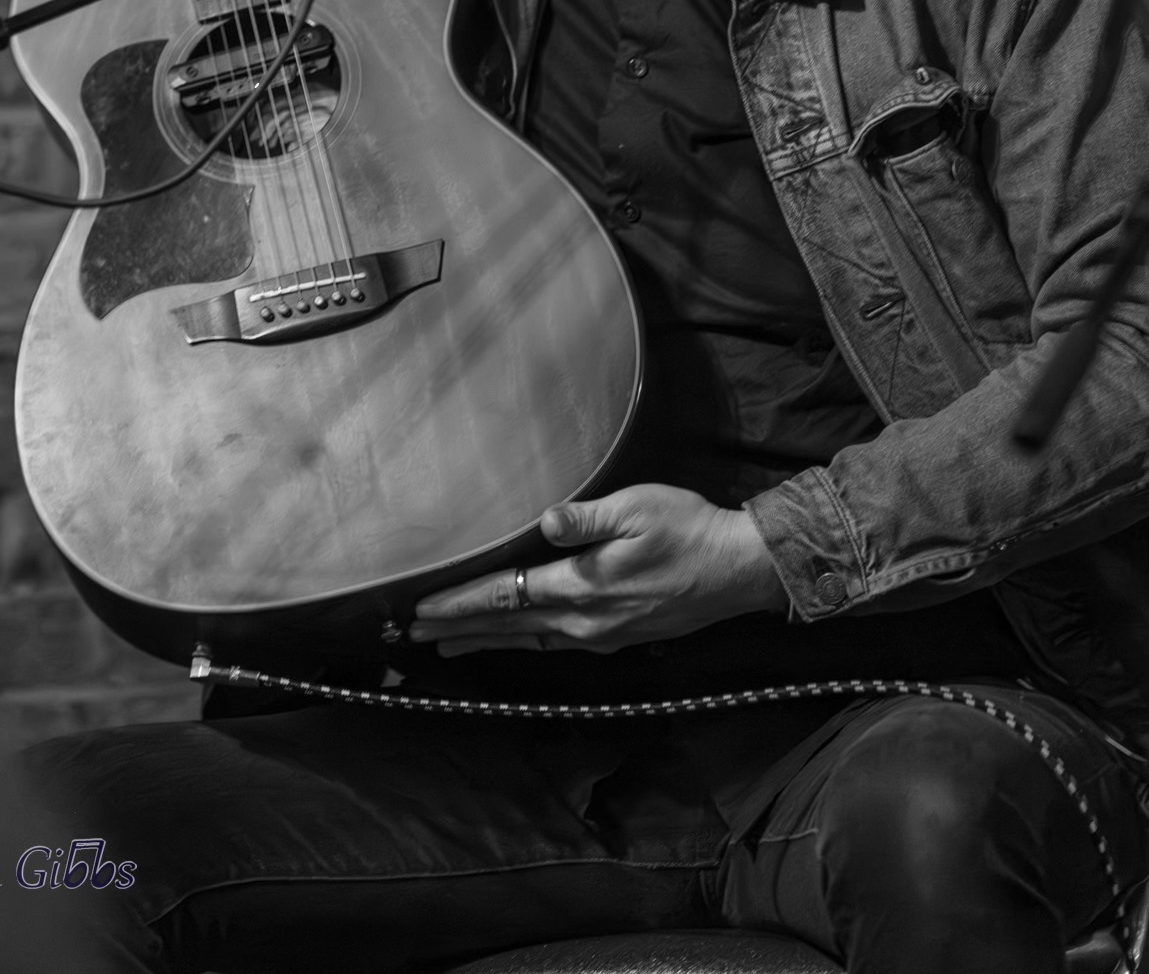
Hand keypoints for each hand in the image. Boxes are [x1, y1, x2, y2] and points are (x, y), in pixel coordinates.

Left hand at [410, 484, 785, 657]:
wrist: (738, 570)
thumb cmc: (688, 529)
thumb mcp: (637, 508)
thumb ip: (586, 518)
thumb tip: (544, 522)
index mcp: (582, 587)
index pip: (506, 596)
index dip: (461, 602)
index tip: (422, 608)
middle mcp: (585, 621)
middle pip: (508, 626)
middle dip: (459, 628)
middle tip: (415, 633)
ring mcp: (601, 634)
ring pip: (527, 640)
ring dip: (484, 641)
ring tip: (448, 645)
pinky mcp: (616, 636)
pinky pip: (552, 643)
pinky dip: (520, 641)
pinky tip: (513, 639)